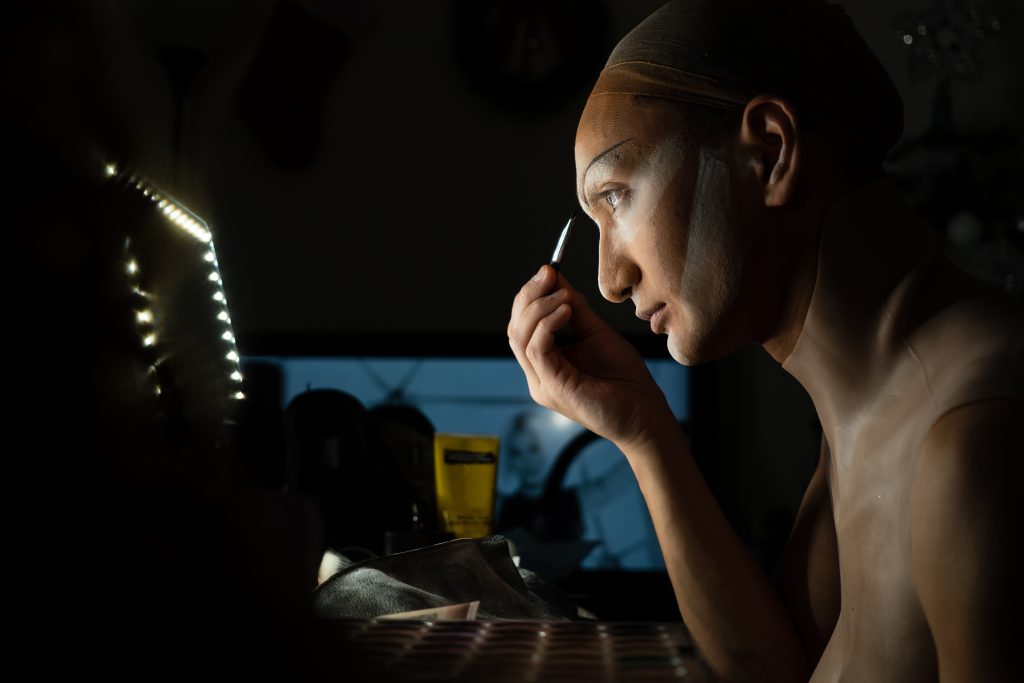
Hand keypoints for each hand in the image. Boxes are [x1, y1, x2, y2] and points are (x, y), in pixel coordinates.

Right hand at [508, 264, 675, 449]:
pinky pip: (537, 350)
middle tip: (548, 273)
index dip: (531, 295)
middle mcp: (538, 374)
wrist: (644, 414)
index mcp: (545, 362)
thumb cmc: (625, 379)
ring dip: (539, 308)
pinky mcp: (553, 388)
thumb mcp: (597, 333)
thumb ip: (575, 308)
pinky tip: (566, 311)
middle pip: (515, 328)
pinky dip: (547, 324)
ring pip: (520, 337)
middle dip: (529, 296)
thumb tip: (557, 278)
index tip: (548, 271)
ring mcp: (542, 383)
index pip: (522, 324)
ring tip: (564, 295)